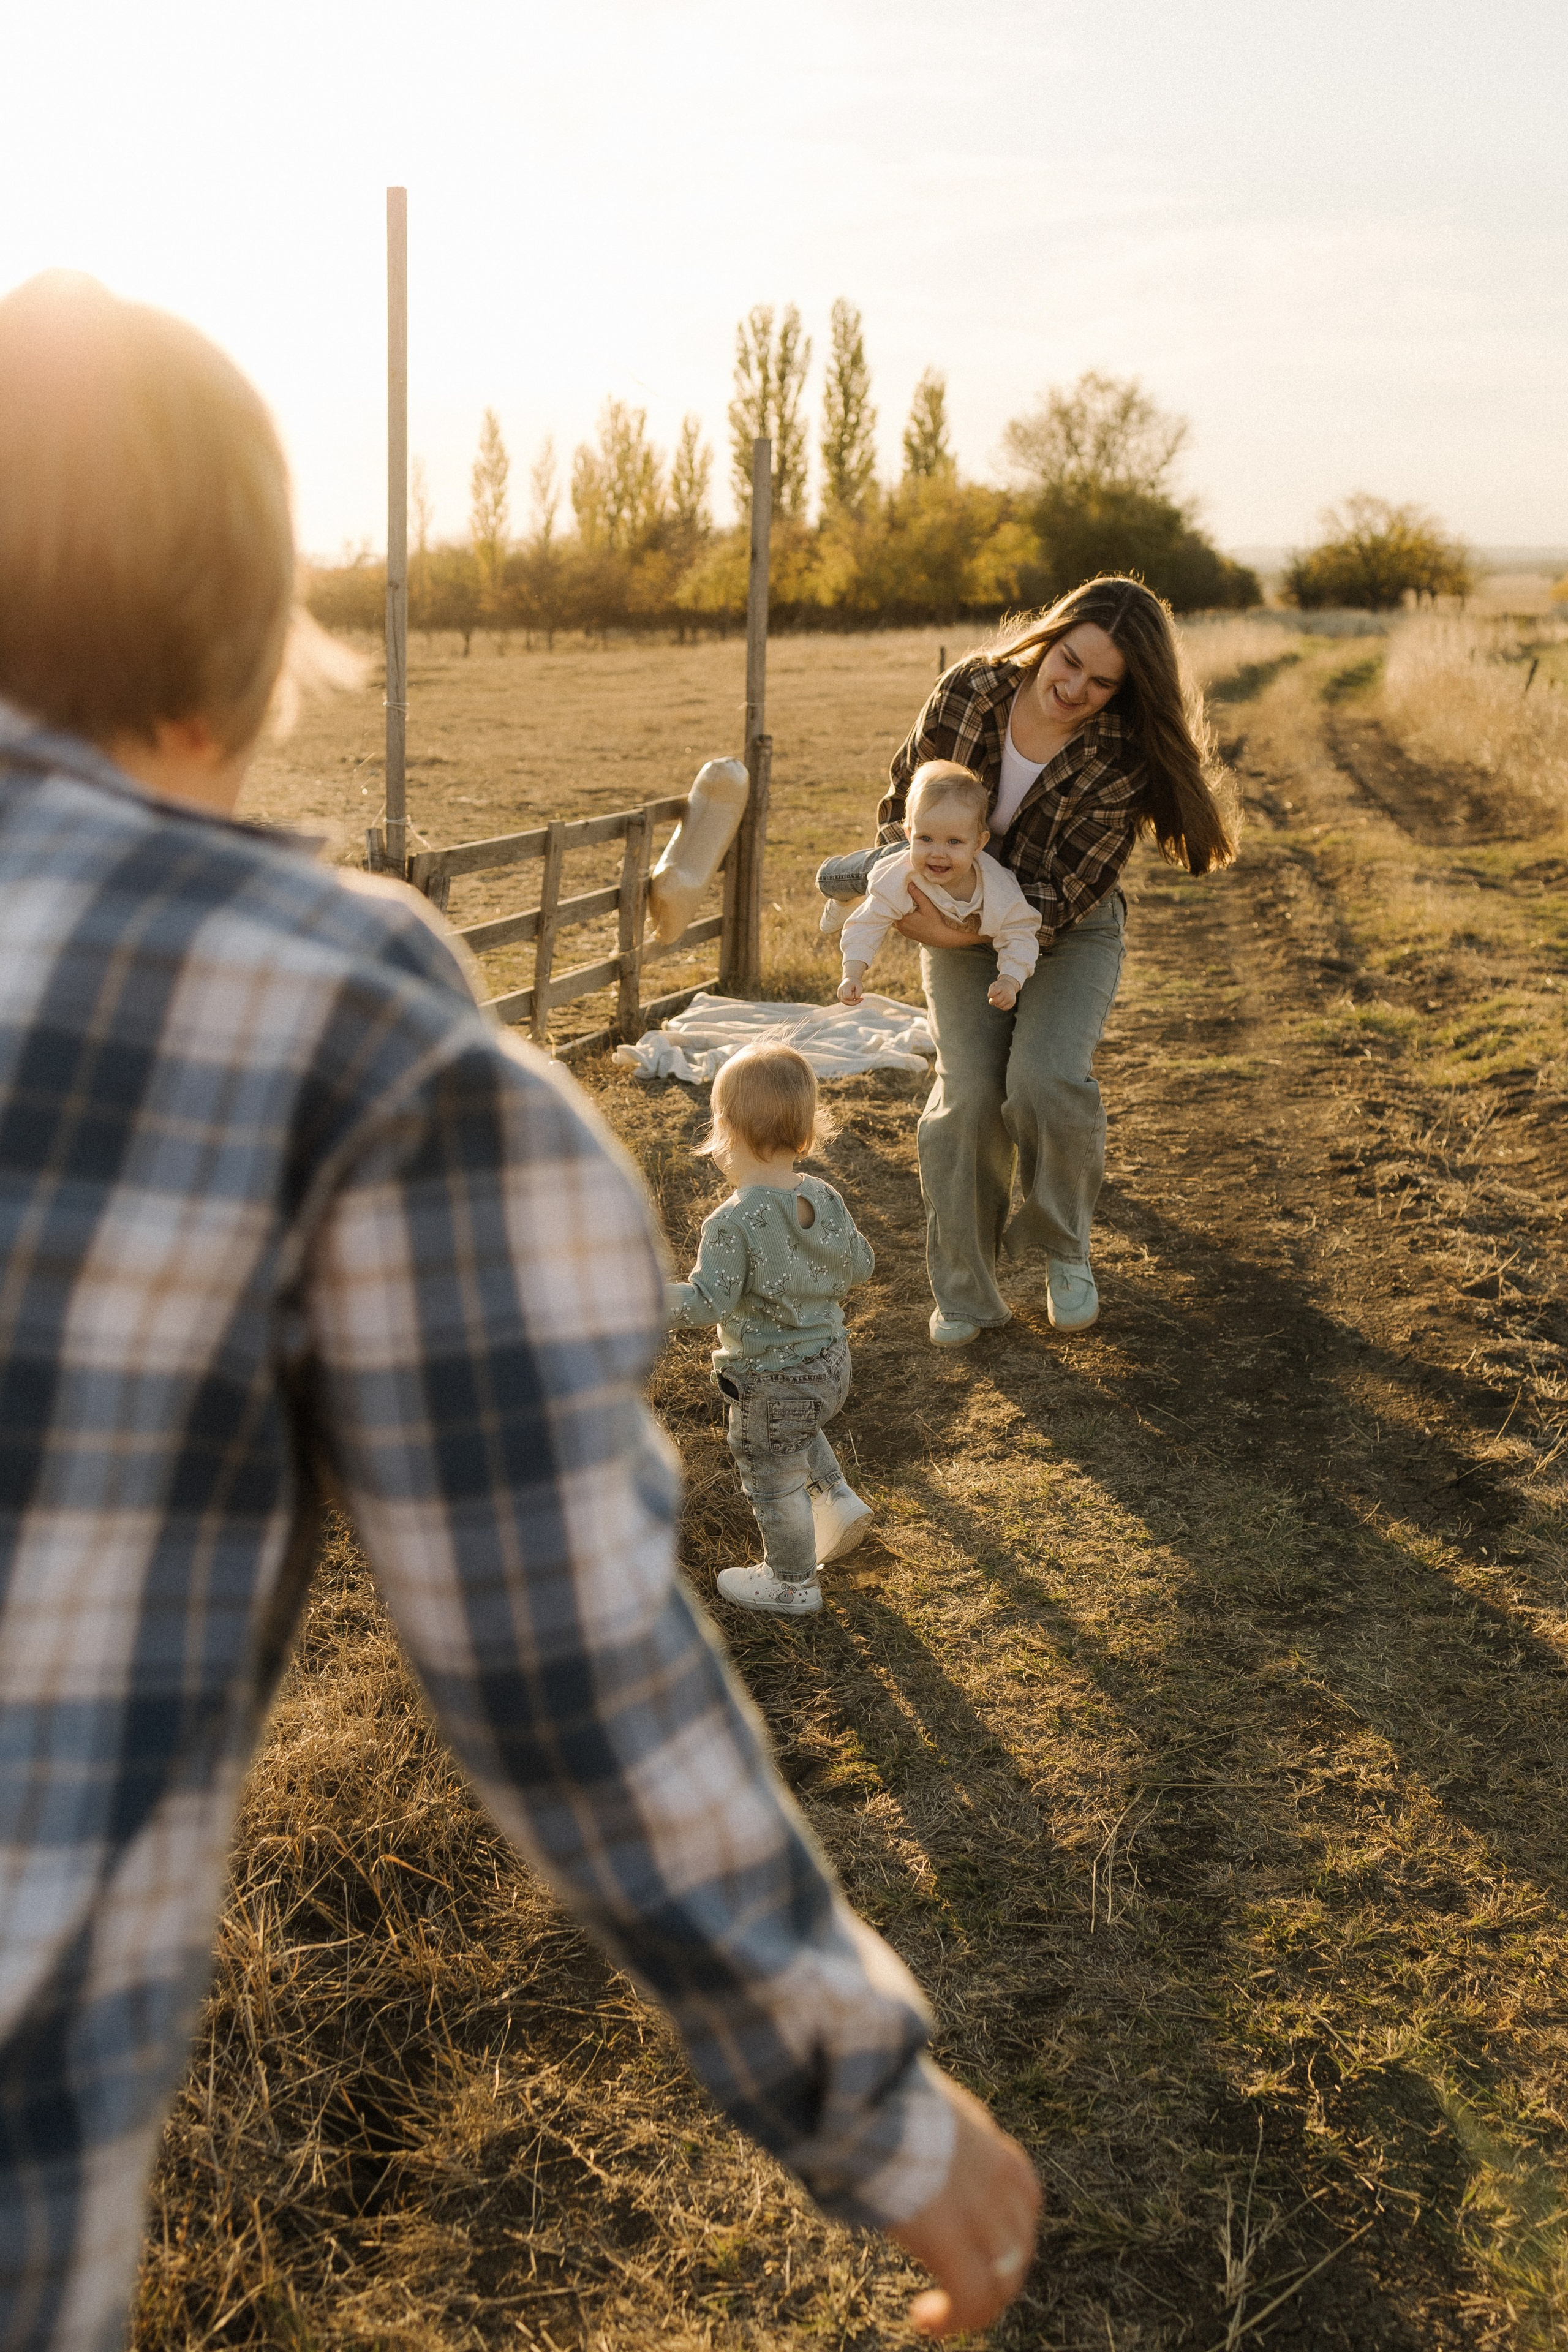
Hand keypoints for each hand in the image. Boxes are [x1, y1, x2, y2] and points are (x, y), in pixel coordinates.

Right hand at [838, 964, 866, 1006]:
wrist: (850, 979)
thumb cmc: (855, 982)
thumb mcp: (860, 986)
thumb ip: (858, 993)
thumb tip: (855, 999)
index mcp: (844, 988)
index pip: (847, 997)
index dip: (853, 997)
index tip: (856, 992)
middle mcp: (840, 992)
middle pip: (846, 1002)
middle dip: (854, 1001)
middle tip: (860, 997)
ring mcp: (839, 995)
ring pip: (846, 1003)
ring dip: (853, 1001)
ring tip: (856, 995)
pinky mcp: (840, 998)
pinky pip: (846, 1003)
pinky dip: (851, 1001)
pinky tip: (854, 997)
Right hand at [889, 2074, 1041, 2335]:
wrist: (865, 2093)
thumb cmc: (875, 2095)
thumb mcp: (922, 2108)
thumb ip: (932, 2134)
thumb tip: (902, 2142)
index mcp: (990, 2143)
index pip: (1023, 2196)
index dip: (1007, 2230)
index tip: (977, 2248)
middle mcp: (996, 2178)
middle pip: (1019, 2245)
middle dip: (995, 2276)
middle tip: (958, 2293)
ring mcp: (980, 2211)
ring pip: (1002, 2280)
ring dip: (975, 2306)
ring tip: (940, 2316)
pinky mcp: (952, 2241)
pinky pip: (970, 2299)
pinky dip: (953, 2320)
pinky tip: (923, 2320)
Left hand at [894, 881, 986, 950]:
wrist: (940, 938)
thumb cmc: (935, 921)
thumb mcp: (927, 905)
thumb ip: (917, 894)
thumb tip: (909, 884)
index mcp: (902, 919)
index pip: (894, 905)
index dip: (896, 897)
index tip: (900, 890)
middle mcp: (899, 926)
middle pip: (894, 911)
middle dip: (898, 903)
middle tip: (902, 894)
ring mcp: (902, 930)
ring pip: (897, 916)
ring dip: (900, 910)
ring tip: (906, 902)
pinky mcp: (905, 933)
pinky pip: (900, 922)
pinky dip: (903, 917)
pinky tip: (909, 912)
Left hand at [987, 979, 1017, 1010]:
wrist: (1010, 985)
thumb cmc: (999, 987)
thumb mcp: (993, 986)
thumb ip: (991, 993)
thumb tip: (992, 1001)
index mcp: (1001, 987)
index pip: (994, 992)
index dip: (990, 995)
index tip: (989, 995)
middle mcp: (1006, 992)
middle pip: (996, 1001)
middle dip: (992, 1002)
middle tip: (991, 1000)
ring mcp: (1010, 997)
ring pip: (999, 1005)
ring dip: (997, 1004)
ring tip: (998, 1000)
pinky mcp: (1012, 1002)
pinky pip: (1004, 1008)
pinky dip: (1001, 1007)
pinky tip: (1002, 1002)